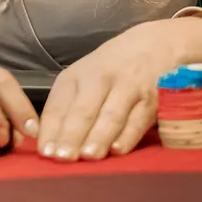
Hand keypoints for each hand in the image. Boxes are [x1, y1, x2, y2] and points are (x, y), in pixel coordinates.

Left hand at [39, 17, 201, 161]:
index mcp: (76, 77)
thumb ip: (67, 109)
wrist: (156, 45)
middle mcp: (100, 79)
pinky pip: (139, 120)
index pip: (59, 105)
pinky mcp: (153, 99)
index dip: (51, 130)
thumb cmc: (111, 69)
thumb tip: (48, 144)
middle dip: (72, 134)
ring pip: (111, 115)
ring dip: (98, 136)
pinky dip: (128, 136)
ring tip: (88, 156)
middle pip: (83, 110)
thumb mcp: (83, 79)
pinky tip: (118, 150)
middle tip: (62, 157)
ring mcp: (128, 88)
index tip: (45, 152)